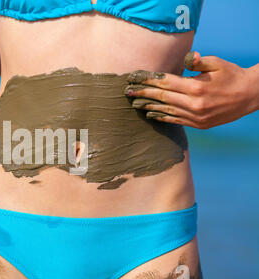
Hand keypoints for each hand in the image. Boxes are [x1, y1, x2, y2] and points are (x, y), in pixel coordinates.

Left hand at [124, 51, 258, 128]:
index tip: (134, 78)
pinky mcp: (199, 124)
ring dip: (148, 107)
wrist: (251, 96)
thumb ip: (199, 62)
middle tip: (127, 92)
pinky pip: (176, 121)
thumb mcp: (218, 63)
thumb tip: (186, 58)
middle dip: (142, 94)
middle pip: (162, 97)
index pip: (166, 83)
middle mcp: (194, 104)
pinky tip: (150, 115)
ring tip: (134, 104)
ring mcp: (196, 117)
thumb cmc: (232, 75)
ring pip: (166, 111)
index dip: (148, 80)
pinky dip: (162, 117)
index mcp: (197, 88)